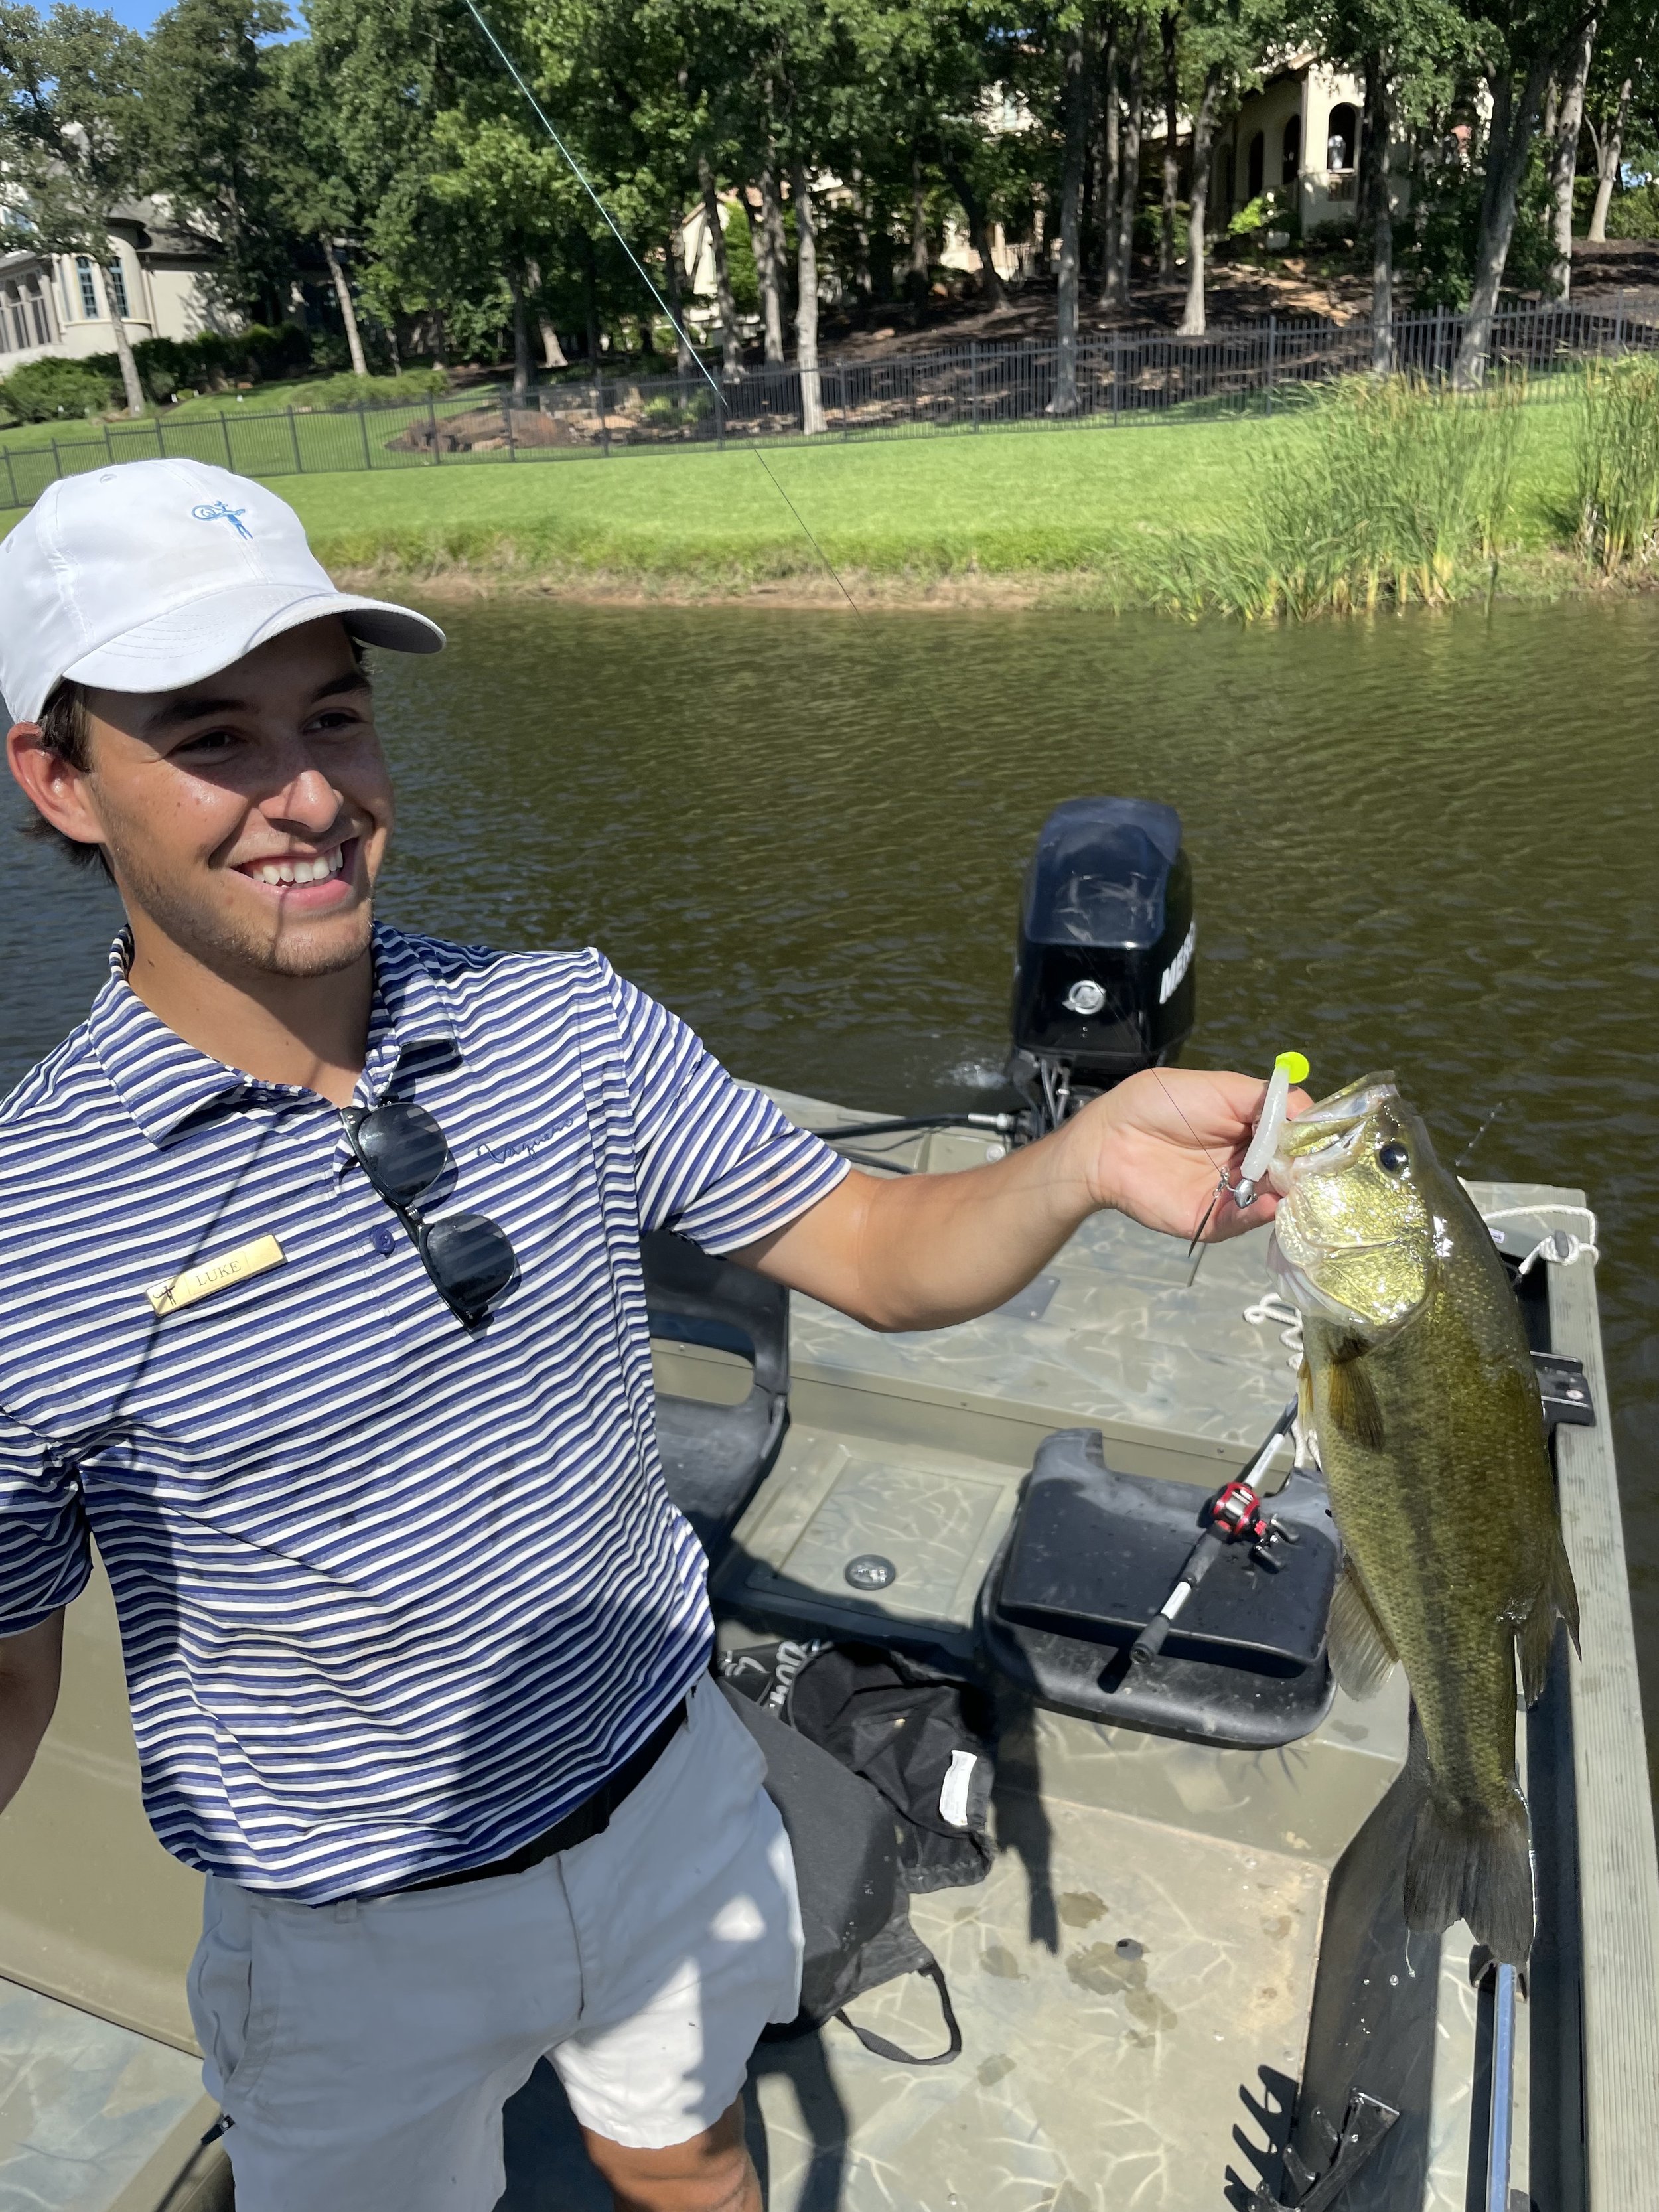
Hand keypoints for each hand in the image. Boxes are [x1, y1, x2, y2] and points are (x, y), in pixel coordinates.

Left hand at [1069, 1067, 1311, 1244]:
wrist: (1109, 1138)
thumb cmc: (1160, 1104)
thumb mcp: (1221, 1088)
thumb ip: (1268, 1101)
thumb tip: (1313, 1114)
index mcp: (1254, 1129)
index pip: (1297, 1138)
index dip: (1314, 1140)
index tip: (1332, 1141)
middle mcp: (1249, 1163)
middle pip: (1292, 1172)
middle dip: (1307, 1171)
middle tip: (1320, 1169)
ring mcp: (1232, 1194)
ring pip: (1273, 1200)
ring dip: (1289, 1196)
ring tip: (1299, 1187)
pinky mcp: (1211, 1220)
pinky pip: (1241, 1223)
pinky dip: (1258, 1216)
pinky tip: (1269, 1204)